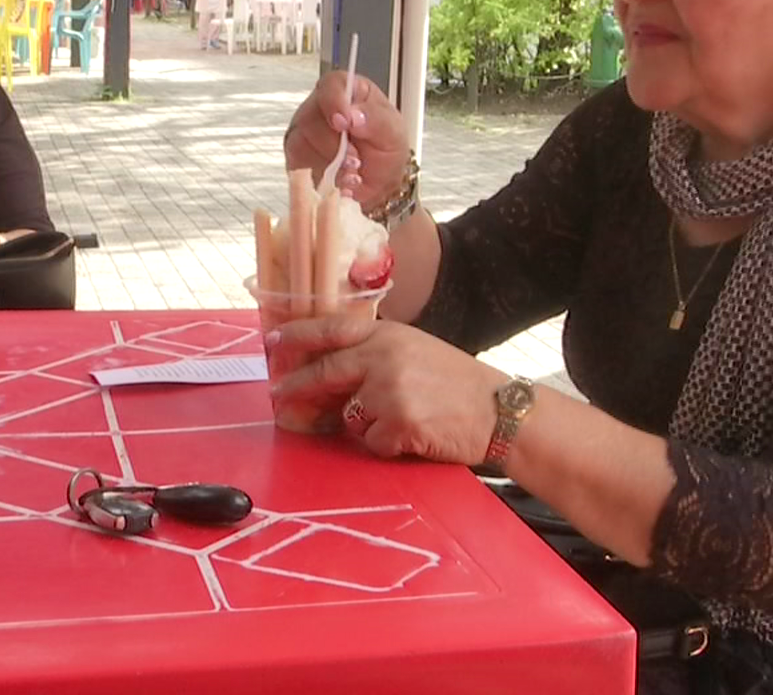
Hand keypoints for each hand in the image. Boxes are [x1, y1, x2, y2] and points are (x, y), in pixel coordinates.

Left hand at [267, 317, 505, 464]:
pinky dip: (386, 446)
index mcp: (389, 334)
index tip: (272, 341)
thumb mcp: (416, 350)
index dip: (298, 334)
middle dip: (296, 387)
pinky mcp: (398, 423)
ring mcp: (390, 390)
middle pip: (325, 372)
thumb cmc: (458, 383)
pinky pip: (371, 442)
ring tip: (403, 419)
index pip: (332, 327)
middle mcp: (385, 357)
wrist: (499, 410)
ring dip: (365, 426)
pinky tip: (414, 436)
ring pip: (349, 416)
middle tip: (278, 397)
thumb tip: (329, 370)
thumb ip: (375, 353)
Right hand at [284, 71, 409, 202]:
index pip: (331, 85)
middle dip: (336, 146)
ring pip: (303, 143)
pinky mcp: (297, 155)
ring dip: (331, 164)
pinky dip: (321, 176)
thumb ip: (376, 120)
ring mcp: (305, 131)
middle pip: (312, 118)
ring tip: (352, 172)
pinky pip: (298, 164)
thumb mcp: (393, 132)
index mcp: (348, 91)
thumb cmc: (385, 148)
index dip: (334, 102)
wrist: (379, 182)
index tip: (344, 123)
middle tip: (356, 160)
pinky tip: (339, 180)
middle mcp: (321, 107)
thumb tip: (354, 115)